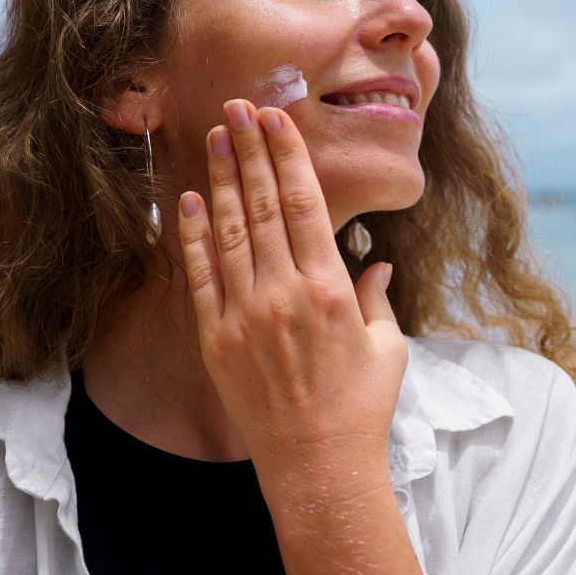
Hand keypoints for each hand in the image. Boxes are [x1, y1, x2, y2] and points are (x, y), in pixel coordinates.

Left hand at [176, 98, 408, 474]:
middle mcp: (284, 293)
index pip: (304, 204)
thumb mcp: (387, 348)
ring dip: (222, 178)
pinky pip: (200, 275)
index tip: (276, 119)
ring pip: (229, 230)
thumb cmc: (361, 409)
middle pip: (262, 204)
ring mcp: (244, 315)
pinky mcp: (215, 339)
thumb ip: (376, 296)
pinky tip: (189, 199)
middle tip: (237, 107)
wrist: (317, 467)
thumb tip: (376, 260)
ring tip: (215, 136)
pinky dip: (192, 235)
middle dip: (250, 150)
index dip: (287, 156)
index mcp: (330, 289)